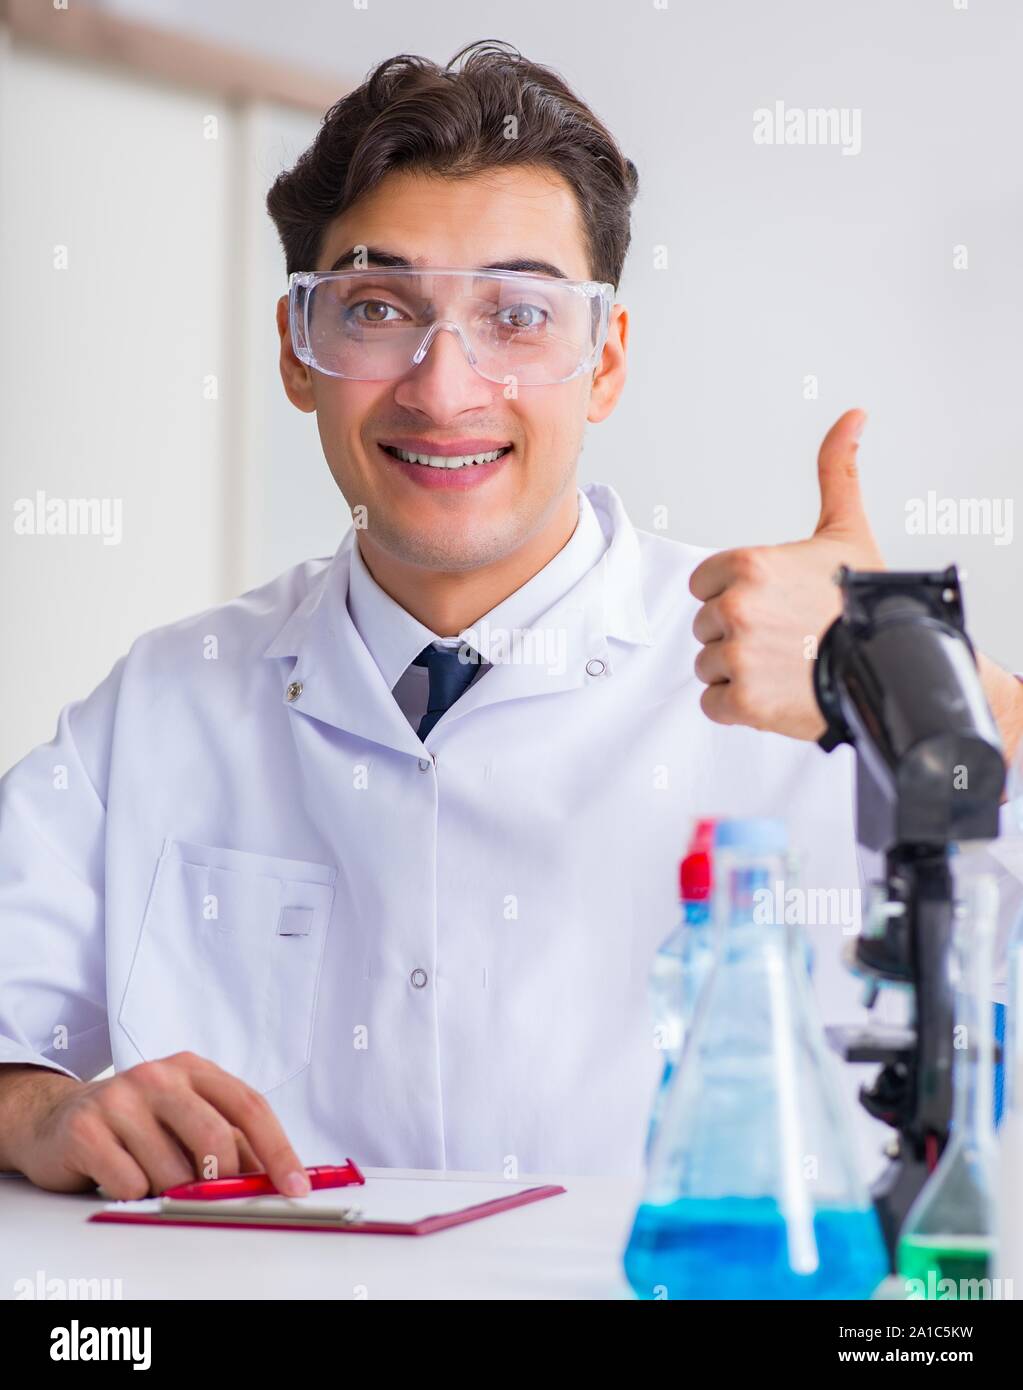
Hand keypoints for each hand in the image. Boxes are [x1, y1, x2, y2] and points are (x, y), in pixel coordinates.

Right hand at [6, 1052, 310, 1199]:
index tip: (295, 1186)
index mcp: (193, 1070)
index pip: (250, 1107)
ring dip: (168, 1191)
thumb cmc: (135, 1125)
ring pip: (171, 1171)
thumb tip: (272, 1179)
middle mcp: (158, 1076)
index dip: (278, 1150)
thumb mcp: (186, 1121)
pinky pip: (130, 1184)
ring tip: (149, 1175)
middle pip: (215, 1139)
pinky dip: (132, 1194)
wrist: (56, 1120)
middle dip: (220, 1181)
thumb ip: (229, 1143)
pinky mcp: (86, 1128)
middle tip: (210, 1197)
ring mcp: (120, 1098)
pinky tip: (118, 1174)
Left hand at [689, 409, 884, 740]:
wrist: (894, 666)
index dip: (733, 595)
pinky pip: (714, 705)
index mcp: (749, 565)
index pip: (703, 584)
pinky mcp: (744, 701)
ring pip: (708, 666)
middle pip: (706, 625)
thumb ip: (837, 472)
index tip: (771, 605)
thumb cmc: (868, 604)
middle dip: (738, 635)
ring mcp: (738, 656)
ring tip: (784, 667)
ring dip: (739, 673)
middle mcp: (736, 607)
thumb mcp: (847, 531)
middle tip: (786, 639)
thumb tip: (852, 417)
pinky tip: (776, 693)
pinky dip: (740, 708)